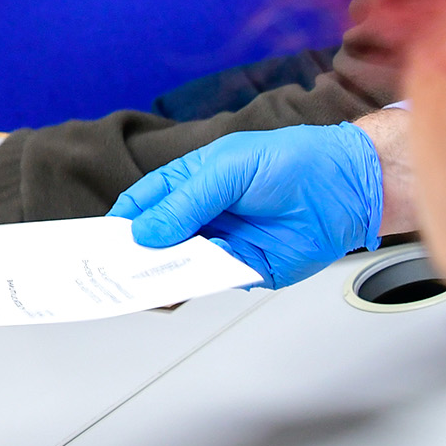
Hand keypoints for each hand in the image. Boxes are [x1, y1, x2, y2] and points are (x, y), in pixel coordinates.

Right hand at [109, 124, 380, 287]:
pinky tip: (181, 278)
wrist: (348, 186)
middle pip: (155, 240)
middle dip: (132, 254)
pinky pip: (211, 280)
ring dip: (159, 272)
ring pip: (179, 265)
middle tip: (108, 268)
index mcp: (190, 183)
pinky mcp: (245, 269)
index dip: (120, 221)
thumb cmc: (293, 162)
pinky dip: (194, 283)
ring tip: (135, 279)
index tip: (96, 240)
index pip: (143, 204)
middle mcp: (201, 216)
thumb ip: (185, 202)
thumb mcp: (227, 170)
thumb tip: (144, 234)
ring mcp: (221, 244)